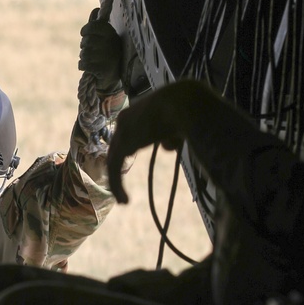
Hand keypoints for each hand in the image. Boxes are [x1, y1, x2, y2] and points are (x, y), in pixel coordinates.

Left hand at [78, 12, 123, 92]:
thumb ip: (98, 25)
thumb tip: (96, 10)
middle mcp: (112, 44)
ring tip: (89, 59)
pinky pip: (84, 64)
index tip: (84, 34)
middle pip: (87, 41)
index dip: (86, 30)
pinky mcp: (104, 70)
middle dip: (83, 46)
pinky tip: (87, 67)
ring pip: (84, 53)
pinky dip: (82, 65)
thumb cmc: (106, 54)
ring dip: (83, 57)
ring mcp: (109, 57)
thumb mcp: (104, 38)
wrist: (112, 78)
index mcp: (112, 34)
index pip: (94, 26)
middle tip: (88, 51)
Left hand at [107, 80, 201, 202]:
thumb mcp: (178, 124)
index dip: (127, 150)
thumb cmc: (190, 110)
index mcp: (138, 111)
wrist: (186, 103)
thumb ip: (169, 137)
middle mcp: (126, 119)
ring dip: (116, 183)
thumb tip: (167, 146)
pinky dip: (117, 186)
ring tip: (123, 201)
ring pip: (114, 160)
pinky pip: (115, 168)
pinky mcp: (123, 144)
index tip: (129, 165)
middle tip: (120, 188)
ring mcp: (122, 131)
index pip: (126, 134)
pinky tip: (124, 200)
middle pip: (116, 148)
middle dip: (117, 169)